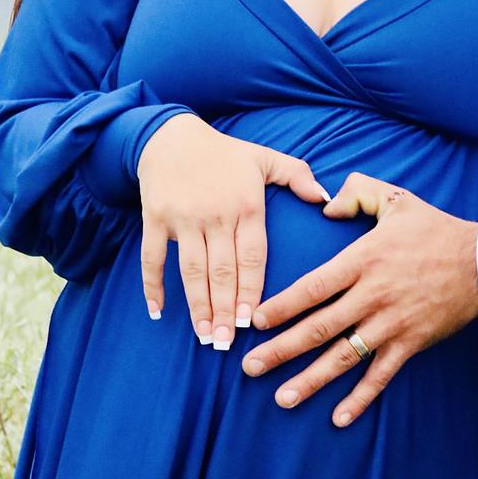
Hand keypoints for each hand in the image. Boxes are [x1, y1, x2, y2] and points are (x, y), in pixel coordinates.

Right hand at [136, 115, 328, 346]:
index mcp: (247, 206)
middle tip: (228, 343)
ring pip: (191, 270)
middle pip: (222, 271)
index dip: (252, 291)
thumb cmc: (224, 151)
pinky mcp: (155, 218)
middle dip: (226, 310)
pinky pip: (152, 257)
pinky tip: (158, 310)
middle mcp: (216, 215)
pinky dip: (152, 284)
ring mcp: (183, 218)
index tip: (254, 323)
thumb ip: (297, 176)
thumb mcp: (265, 157)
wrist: (171, 135)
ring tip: (204, 335)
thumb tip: (325, 199)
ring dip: (197, 305)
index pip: (252, 258)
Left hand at [241, 171, 477, 425]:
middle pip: (318, 328)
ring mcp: (391, 323)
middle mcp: (372, 295)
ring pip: (343, 357)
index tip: (256, 321)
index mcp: (362, 260)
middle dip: (281, 350)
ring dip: (311, 380)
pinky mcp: (410, 343)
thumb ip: (357, 194)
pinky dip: (360, 398)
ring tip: (282, 398)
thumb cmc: (435, 230)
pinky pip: (380, 375)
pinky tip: (339, 417)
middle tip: (250, 367)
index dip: (282, 306)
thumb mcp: (396, 199)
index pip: (313, 287)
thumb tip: (326, 206)